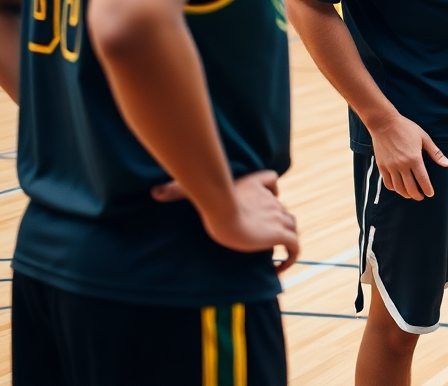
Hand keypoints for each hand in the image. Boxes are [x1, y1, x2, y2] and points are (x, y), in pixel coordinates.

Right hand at [159, 170, 301, 271]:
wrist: (224, 215)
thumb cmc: (210, 203)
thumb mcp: (193, 192)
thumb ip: (176, 190)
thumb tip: (153, 192)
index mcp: (253, 184)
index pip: (271, 179)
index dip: (272, 189)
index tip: (267, 200)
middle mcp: (270, 199)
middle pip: (282, 207)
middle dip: (277, 220)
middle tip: (263, 239)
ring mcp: (278, 216)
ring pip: (291, 224)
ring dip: (287, 237)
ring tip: (275, 253)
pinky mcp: (281, 234)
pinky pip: (294, 246)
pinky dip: (292, 255)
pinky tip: (279, 268)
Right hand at [369, 113, 447, 200]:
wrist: (384, 123)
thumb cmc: (406, 128)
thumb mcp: (424, 138)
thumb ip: (436, 153)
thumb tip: (447, 164)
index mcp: (414, 159)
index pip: (423, 180)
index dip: (427, 190)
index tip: (430, 194)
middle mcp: (402, 165)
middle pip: (410, 188)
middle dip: (417, 195)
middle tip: (421, 196)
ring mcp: (390, 167)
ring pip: (399, 188)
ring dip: (406, 194)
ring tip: (411, 194)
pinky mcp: (382, 166)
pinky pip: (387, 183)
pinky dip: (394, 188)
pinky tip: (399, 187)